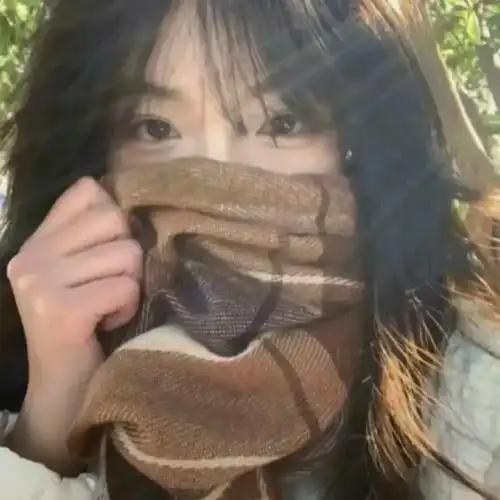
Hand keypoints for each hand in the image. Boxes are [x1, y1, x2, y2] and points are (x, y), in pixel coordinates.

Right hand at [6, 176, 142, 473]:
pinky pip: (125, 287)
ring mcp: (41, 282)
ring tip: (108, 307)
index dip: (113, 216)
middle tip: (110, 285)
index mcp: (36, 241)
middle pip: (115, 219)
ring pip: (127, 254)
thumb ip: (94, 235)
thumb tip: (125, 196)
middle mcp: (31, 256)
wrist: (64, 388)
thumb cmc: (85, 326)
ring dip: (130, 286)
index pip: (87, 190)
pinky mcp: (61, 309)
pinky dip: (128, 307)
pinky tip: (107, 322)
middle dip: (128, 256)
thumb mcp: (82, 272)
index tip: (108, 250)